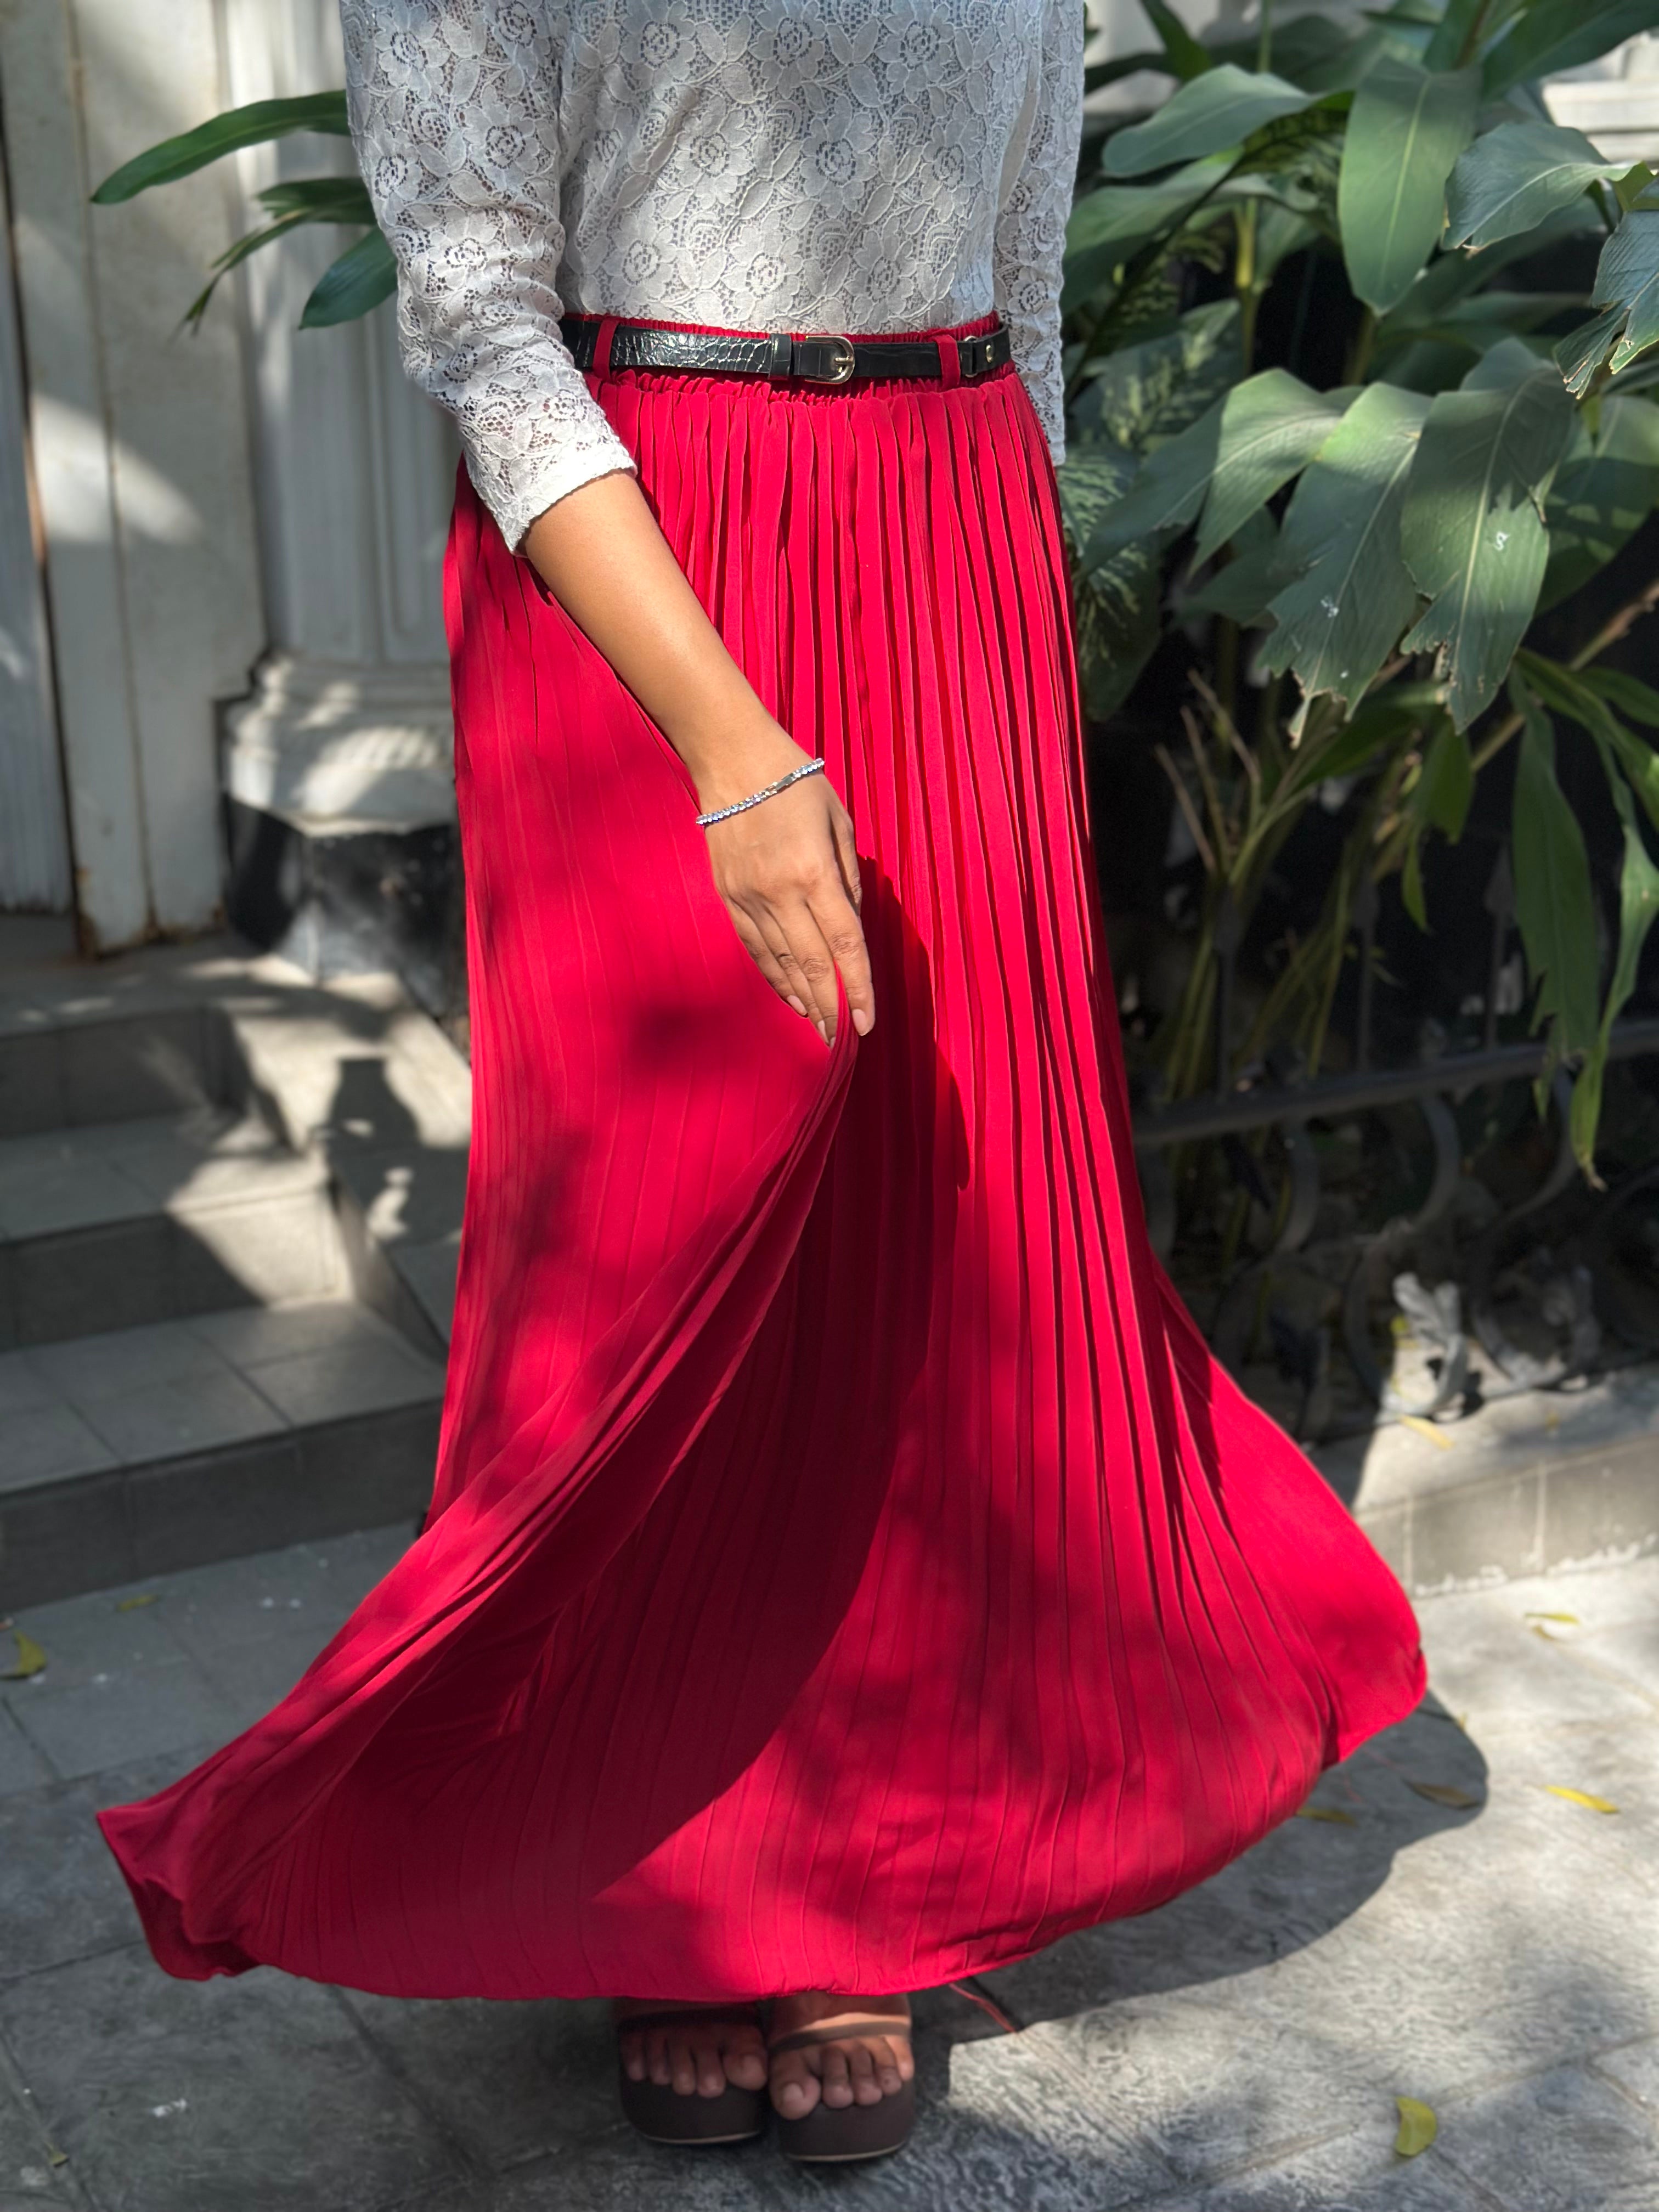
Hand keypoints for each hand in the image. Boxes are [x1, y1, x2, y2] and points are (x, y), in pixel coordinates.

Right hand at [519, 476, 872, 1042]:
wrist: (731, 758)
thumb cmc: (796, 783)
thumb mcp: (839, 824)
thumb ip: (847, 879)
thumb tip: (851, 928)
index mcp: (814, 873)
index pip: (843, 945)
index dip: (858, 988)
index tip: (867, 1021)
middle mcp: (779, 893)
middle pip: (810, 964)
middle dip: (830, 1005)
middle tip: (842, 1037)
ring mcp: (748, 898)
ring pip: (778, 963)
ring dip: (801, 999)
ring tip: (818, 1026)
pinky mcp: (727, 896)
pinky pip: (754, 948)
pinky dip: (772, 975)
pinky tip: (787, 994)